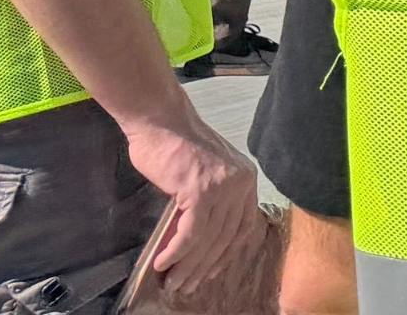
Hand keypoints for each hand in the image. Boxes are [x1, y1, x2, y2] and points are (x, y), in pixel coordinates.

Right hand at [126, 114, 262, 294]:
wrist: (161, 121)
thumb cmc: (176, 146)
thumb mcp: (205, 174)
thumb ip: (210, 200)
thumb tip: (199, 240)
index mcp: (245, 179)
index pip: (243, 227)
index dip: (226, 255)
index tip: (210, 273)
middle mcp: (240, 183)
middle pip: (226, 238)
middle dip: (204, 267)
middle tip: (185, 287)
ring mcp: (222, 186)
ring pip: (208, 239)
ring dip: (188, 266)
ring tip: (172, 282)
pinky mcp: (200, 190)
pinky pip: (190, 232)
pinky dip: (176, 252)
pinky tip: (163, 263)